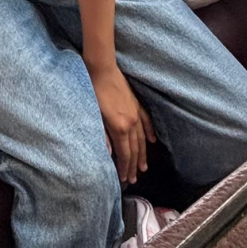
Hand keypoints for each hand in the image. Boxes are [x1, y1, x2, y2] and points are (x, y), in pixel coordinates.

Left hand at [87, 61, 155, 184]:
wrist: (102, 68)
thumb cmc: (93, 90)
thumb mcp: (94, 114)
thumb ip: (102, 135)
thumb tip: (108, 154)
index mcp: (119, 127)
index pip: (124, 153)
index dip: (125, 168)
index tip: (125, 179)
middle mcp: (131, 123)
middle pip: (135, 149)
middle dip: (134, 165)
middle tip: (134, 179)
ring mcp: (136, 113)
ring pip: (142, 138)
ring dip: (143, 154)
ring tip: (143, 167)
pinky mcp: (136, 103)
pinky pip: (146, 121)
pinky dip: (150, 132)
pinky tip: (153, 141)